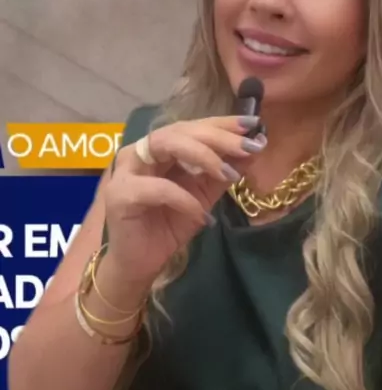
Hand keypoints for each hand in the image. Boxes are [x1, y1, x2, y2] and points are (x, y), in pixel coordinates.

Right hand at [103, 116, 265, 285]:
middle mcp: (139, 152)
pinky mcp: (119, 195)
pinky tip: (202, 214)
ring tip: (228, 172)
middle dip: (217, 136)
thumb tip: (253, 149)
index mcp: (158, 149)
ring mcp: (125, 171)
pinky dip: (184, 198)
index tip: (253, 125)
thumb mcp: (203, 197)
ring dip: (202, 155)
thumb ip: (222, 172)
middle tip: (248, 146)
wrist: (139, 265)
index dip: (221, 123)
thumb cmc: (167, 227)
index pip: (191, 126)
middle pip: (179, 130)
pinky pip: (158, 188)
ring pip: (165, 145)